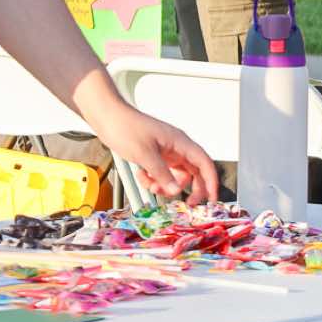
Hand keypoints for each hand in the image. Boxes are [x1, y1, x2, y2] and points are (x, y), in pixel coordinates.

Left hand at [93, 102, 218, 204]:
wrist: (109, 119)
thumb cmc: (127, 127)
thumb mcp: (145, 154)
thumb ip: (161, 174)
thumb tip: (175, 190)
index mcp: (180, 142)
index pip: (204, 162)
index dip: (211, 181)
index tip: (212, 198)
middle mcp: (176, 147)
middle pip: (194, 172)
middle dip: (190, 189)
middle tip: (186, 203)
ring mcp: (166, 152)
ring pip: (176, 176)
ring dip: (166, 186)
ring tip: (151, 185)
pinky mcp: (156, 156)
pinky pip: (162, 174)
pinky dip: (154, 180)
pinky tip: (142, 176)